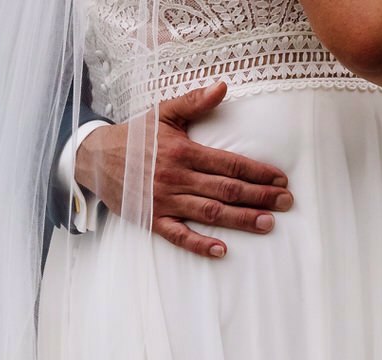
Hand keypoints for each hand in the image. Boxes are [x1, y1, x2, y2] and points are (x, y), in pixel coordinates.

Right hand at [75, 82, 291, 258]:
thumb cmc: (134, 137)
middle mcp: (178, 177)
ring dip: (241, 219)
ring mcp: (165, 201)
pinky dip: (200, 244)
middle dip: (260, 197)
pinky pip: (178, 235)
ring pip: (210, 212)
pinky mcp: (152, 219)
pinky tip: (221, 251)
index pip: (230, 163)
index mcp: (184, 152)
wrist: (95, 158)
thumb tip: (223, 86)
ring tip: (268, 224)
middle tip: (286, 202)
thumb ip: (194, 101)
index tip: (280, 179)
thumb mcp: (164, 114)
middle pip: (227, 189)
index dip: (258, 172)